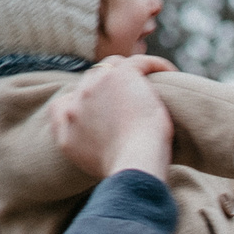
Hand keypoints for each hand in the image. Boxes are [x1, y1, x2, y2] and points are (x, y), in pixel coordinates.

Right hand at [48, 55, 174, 181]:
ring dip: (132, 73)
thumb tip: (97, 135)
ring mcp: (97, 84)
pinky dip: (155, 65)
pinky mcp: (122, 76)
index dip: (88, 101)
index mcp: (64, 120)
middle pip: (93, 80)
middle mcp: (76, 99)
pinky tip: (169, 71)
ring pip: (114, 66)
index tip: (108, 109)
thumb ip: (81, 141)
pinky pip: (139, 61)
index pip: (70, 100)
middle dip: (110, 86)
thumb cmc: (120, 171)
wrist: (132, 166)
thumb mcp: (85, 161)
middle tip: (134, 97)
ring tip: (152, 84)